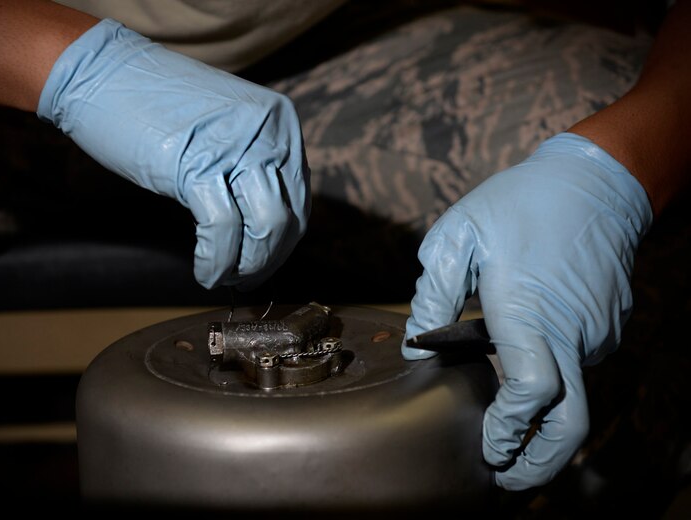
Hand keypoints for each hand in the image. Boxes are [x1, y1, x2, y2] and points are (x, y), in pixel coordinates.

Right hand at [37, 19, 309, 289]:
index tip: (263, 260)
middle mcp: (270, 131)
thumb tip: (262, 223)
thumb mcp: (224, 128)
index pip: (299, 197)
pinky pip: (223, 230)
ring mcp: (238, 146)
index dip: (283, 240)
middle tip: (244, 279)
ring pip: (267, 226)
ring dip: (247, 266)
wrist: (100, 74)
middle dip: (268, 259)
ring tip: (225, 278)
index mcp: (280, 122)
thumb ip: (251, 164)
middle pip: (290, 217)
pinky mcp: (199, 165)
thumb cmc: (156, 105)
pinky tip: (205, 272)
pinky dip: (216, 261)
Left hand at [402, 132, 652, 489]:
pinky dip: (553, 373)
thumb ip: (433, 294)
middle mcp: (571, 331)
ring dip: (539, 411)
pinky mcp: (609, 324)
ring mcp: (597, 331)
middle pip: (569, 422)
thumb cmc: (519, 203)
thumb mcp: (457, 237)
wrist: (595, 179)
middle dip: (539, 462)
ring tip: (501, 412)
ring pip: (571, 390)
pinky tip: (523, 355)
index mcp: (529, 312)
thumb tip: (416, 341)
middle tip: (506, 477)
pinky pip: (579, 361)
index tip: (488, 448)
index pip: (532, 394)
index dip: (510, 430)